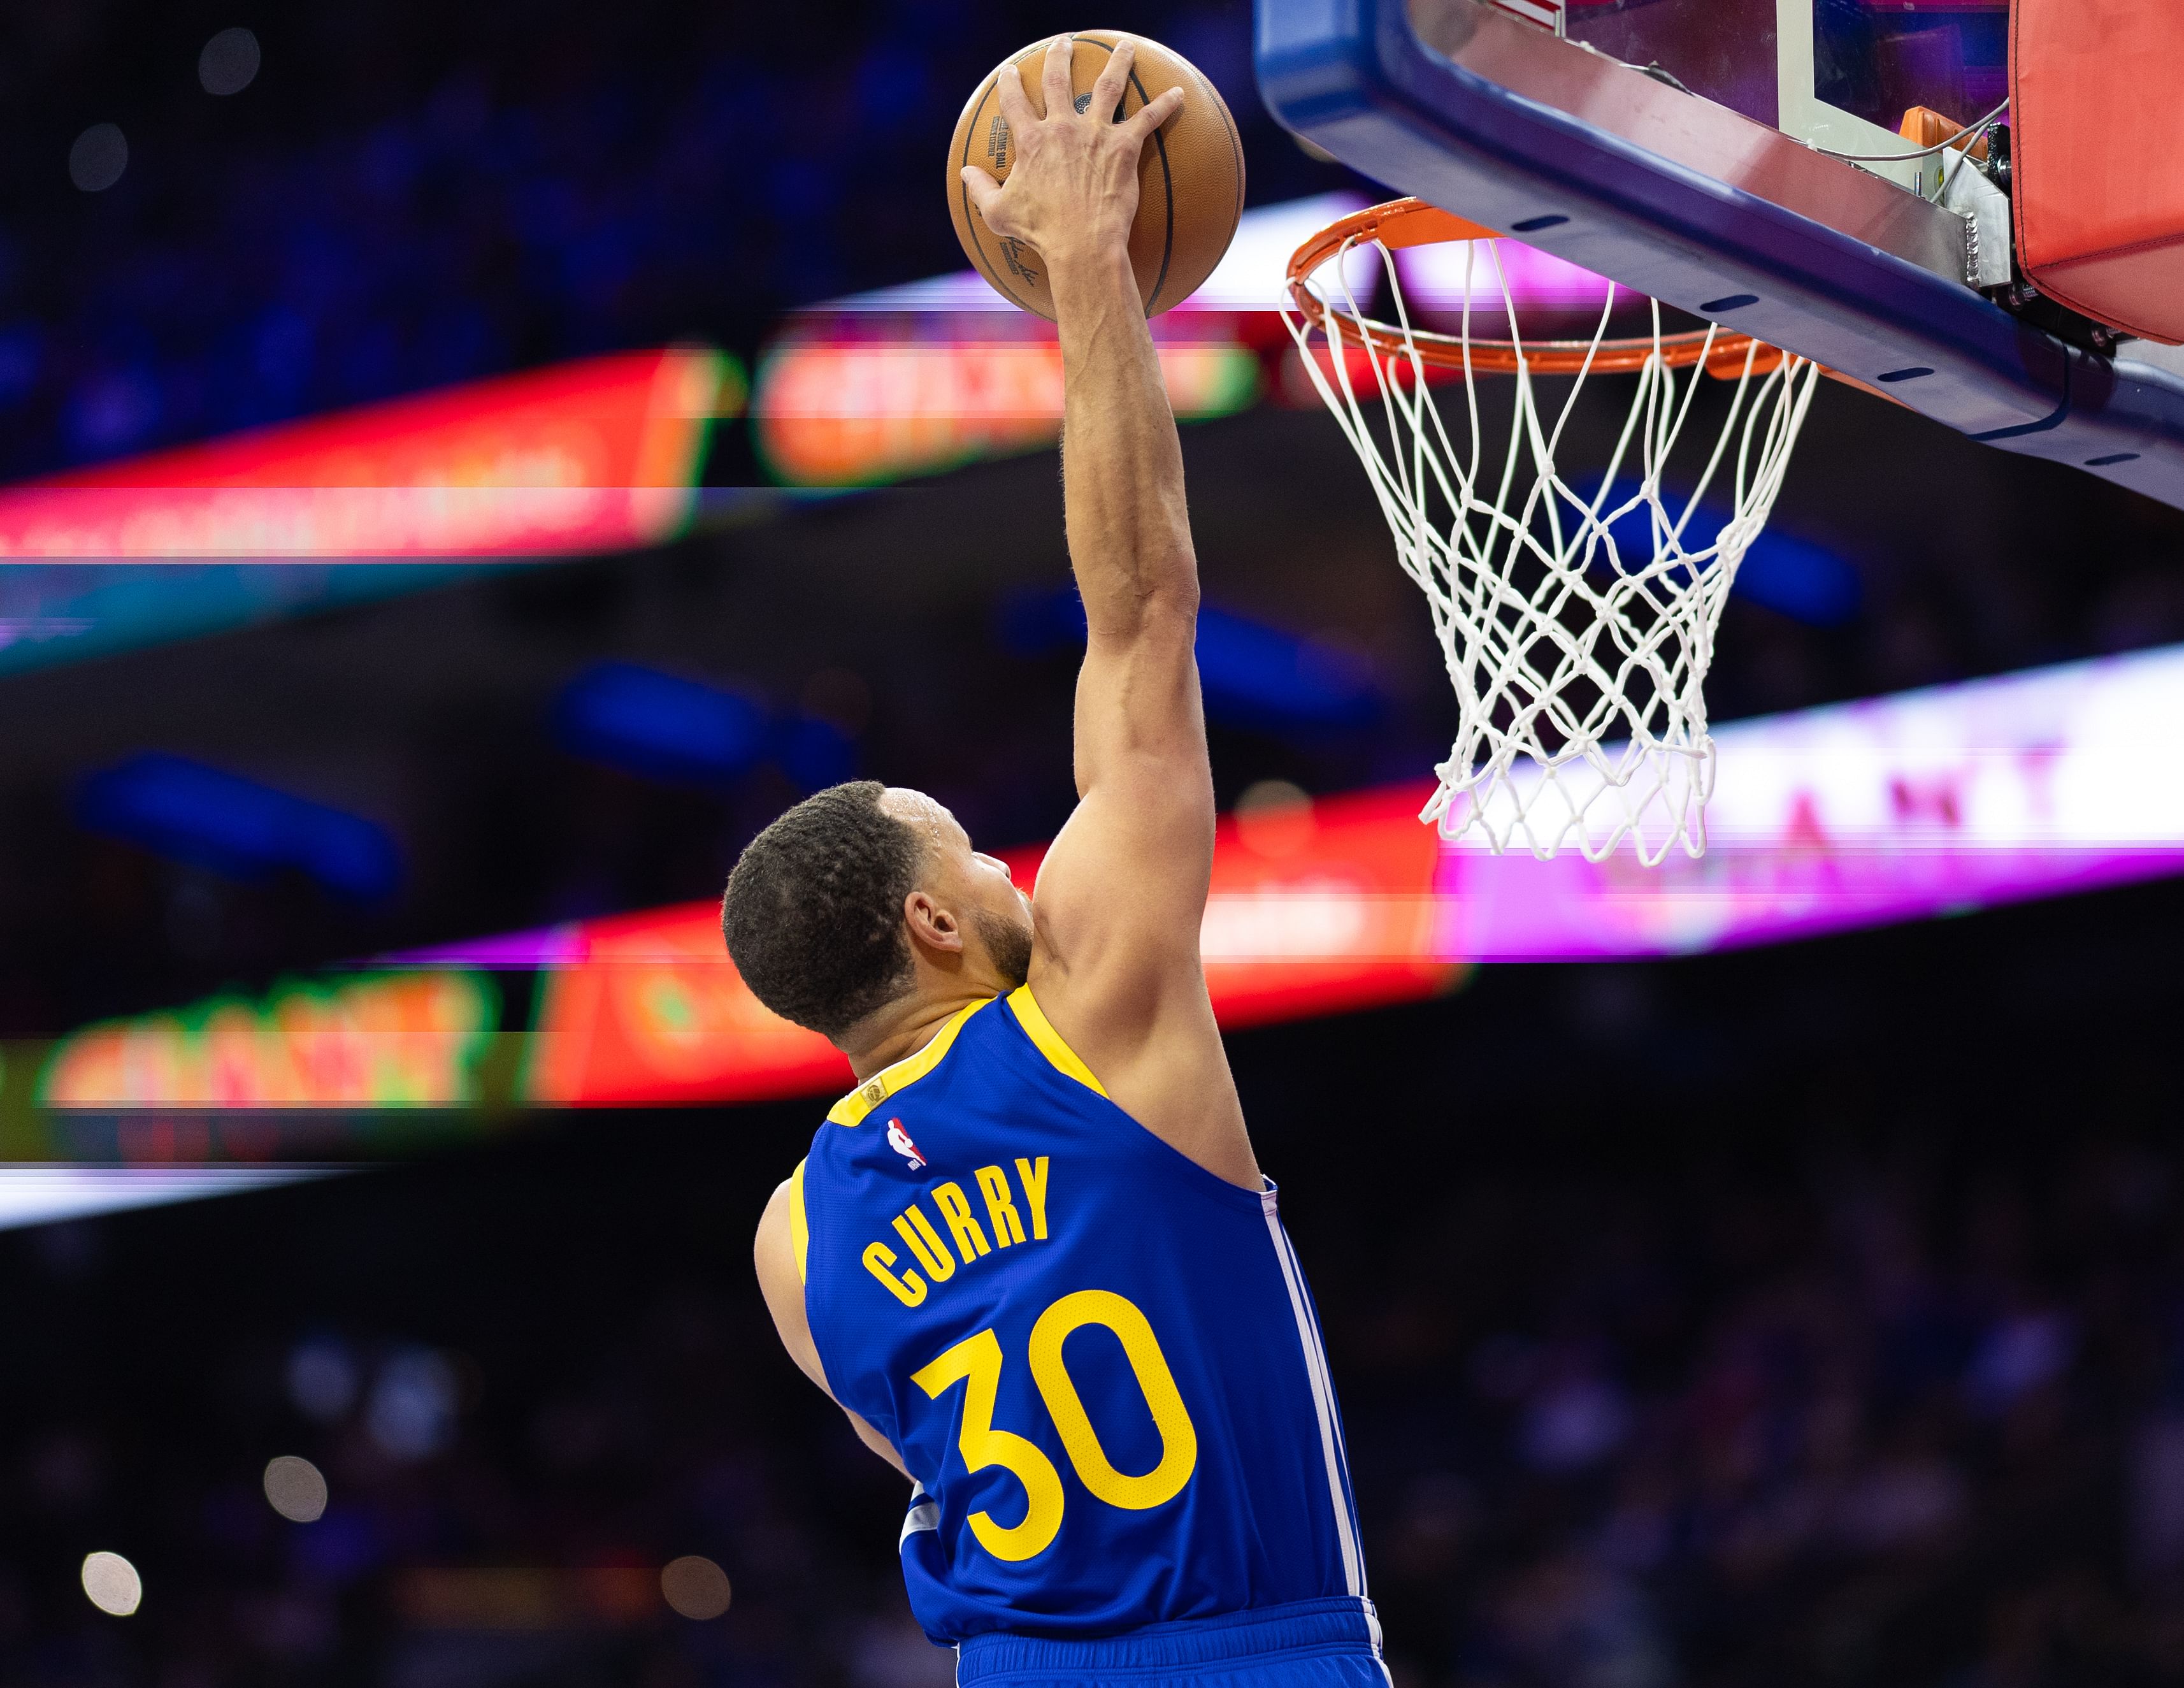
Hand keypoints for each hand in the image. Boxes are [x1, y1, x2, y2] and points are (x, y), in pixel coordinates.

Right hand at [960, 36, 1185, 277]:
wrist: (1081, 244)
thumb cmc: (1040, 233)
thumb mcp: (999, 213)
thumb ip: (980, 189)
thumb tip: (964, 173)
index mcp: (1031, 140)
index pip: (1015, 102)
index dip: (1010, 85)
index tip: (1010, 73)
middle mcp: (1063, 127)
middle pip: (1060, 81)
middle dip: (1060, 58)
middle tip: (1063, 43)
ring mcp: (1096, 133)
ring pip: (1109, 86)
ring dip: (1117, 62)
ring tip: (1123, 46)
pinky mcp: (1124, 146)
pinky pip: (1149, 119)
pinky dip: (1166, 104)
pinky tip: (1180, 93)